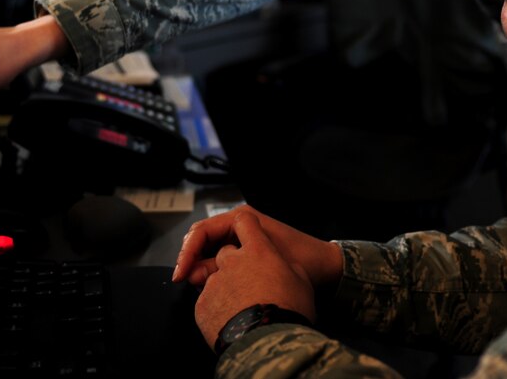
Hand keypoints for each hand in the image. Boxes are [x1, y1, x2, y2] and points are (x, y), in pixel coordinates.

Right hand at [174, 205, 342, 287]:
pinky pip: (222, 263)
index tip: (180, 274)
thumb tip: (193, 274)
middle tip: (182, 282)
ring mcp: (242, 240)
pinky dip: (213, 274)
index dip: (187, 252)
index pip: (202, 231)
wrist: (327, 267)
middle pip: (202, 240)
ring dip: (200, 268)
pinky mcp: (246, 255)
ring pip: (209, 253)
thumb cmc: (301, 258)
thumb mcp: (261, 259)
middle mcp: (239, 226)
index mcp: (242, 218)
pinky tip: (210, 288)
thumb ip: (225, 265)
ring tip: (195, 286)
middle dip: (190, 260)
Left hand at [194, 210, 316, 347]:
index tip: (245, 236)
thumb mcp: (301, 282)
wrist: (270, 345)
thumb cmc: (291, 311)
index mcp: (258, 250)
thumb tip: (283, 269)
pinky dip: (216, 308)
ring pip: (214, 278)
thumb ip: (287, 267)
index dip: (245, 228)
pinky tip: (231, 321)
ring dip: (224, 288)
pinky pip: (206, 301)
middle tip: (247, 284)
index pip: (245, 222)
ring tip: (241, 309)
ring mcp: (214, 282)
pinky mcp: (202, 305)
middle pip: (225, 252)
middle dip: (232, 264)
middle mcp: (232, 261)